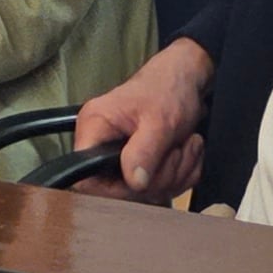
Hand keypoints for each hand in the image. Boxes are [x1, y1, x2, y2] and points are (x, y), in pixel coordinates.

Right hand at [76, 38, 213, 200]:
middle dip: (160, 176)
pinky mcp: (142, 165)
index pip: (85, 179)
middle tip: (177, 150)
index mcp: (94, 128)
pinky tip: (186, 150)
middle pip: (122, 190)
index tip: (143, 179)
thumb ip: (144, 151)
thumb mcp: (160, 120)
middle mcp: (102, 144)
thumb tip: (134, 183)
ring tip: (185, 144)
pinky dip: (182, 173)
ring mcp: (122, 157)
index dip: (115, 189)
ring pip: (147, 192)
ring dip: (176, 172)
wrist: (187, 80)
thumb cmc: (168, 89)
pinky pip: (164, 188)